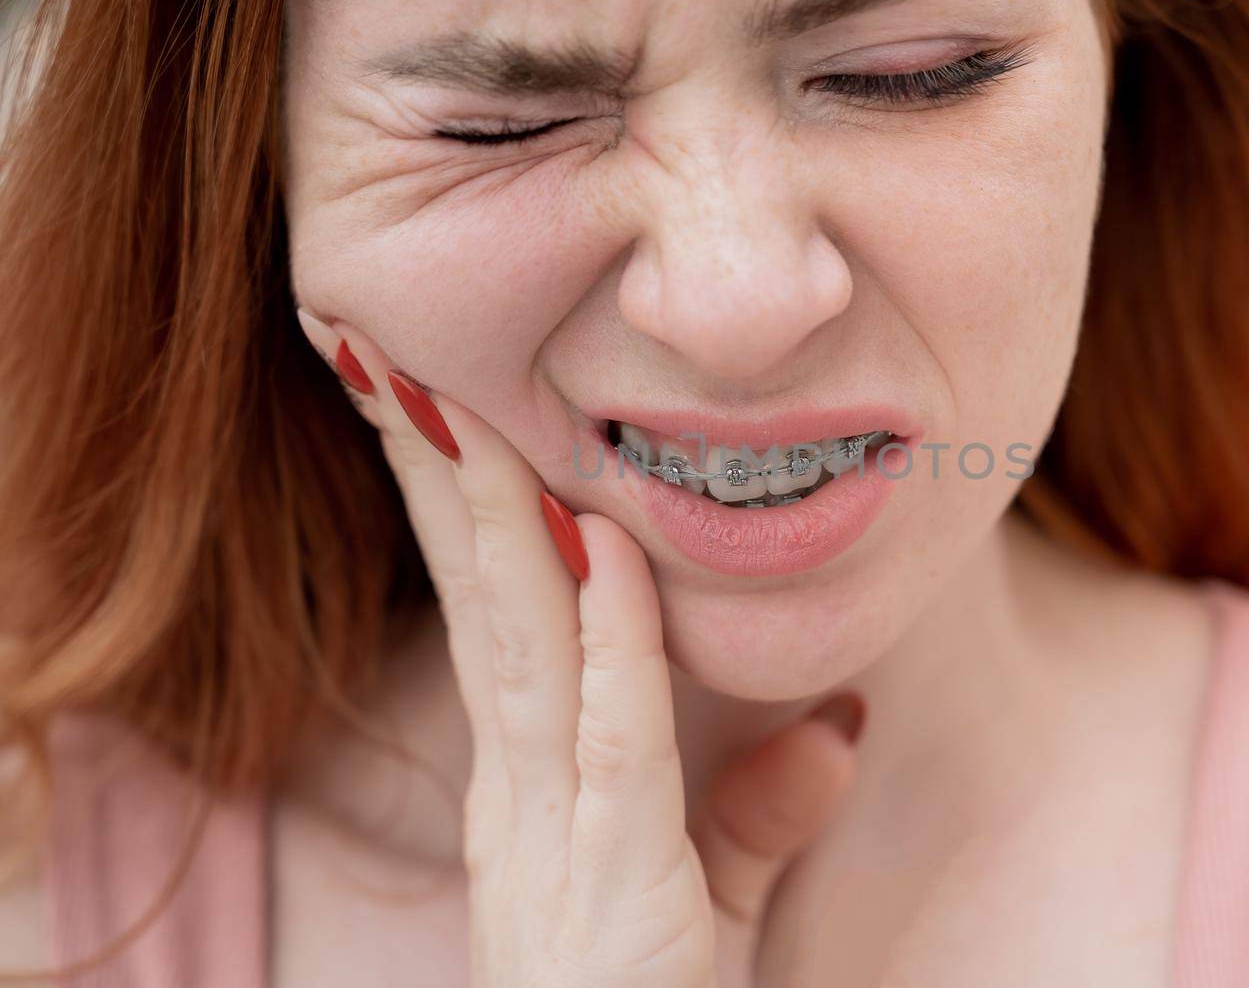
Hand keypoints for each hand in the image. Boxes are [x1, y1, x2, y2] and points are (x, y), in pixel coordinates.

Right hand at [295, 309, 864, 987]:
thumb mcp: (709, 907)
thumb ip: (756, 815)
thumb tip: (837, 723)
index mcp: (527, 800)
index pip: (494, 627)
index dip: (460, 516)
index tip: (434, 407)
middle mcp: (519, 805)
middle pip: (486, 611)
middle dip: (445, 481)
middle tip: (397, 354)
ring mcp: (557, 844)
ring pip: (527, 650)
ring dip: (500, 522)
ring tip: (458, 402)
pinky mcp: (618, 890)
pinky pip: (615, 743)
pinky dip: (612, 643)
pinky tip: (606, 550)